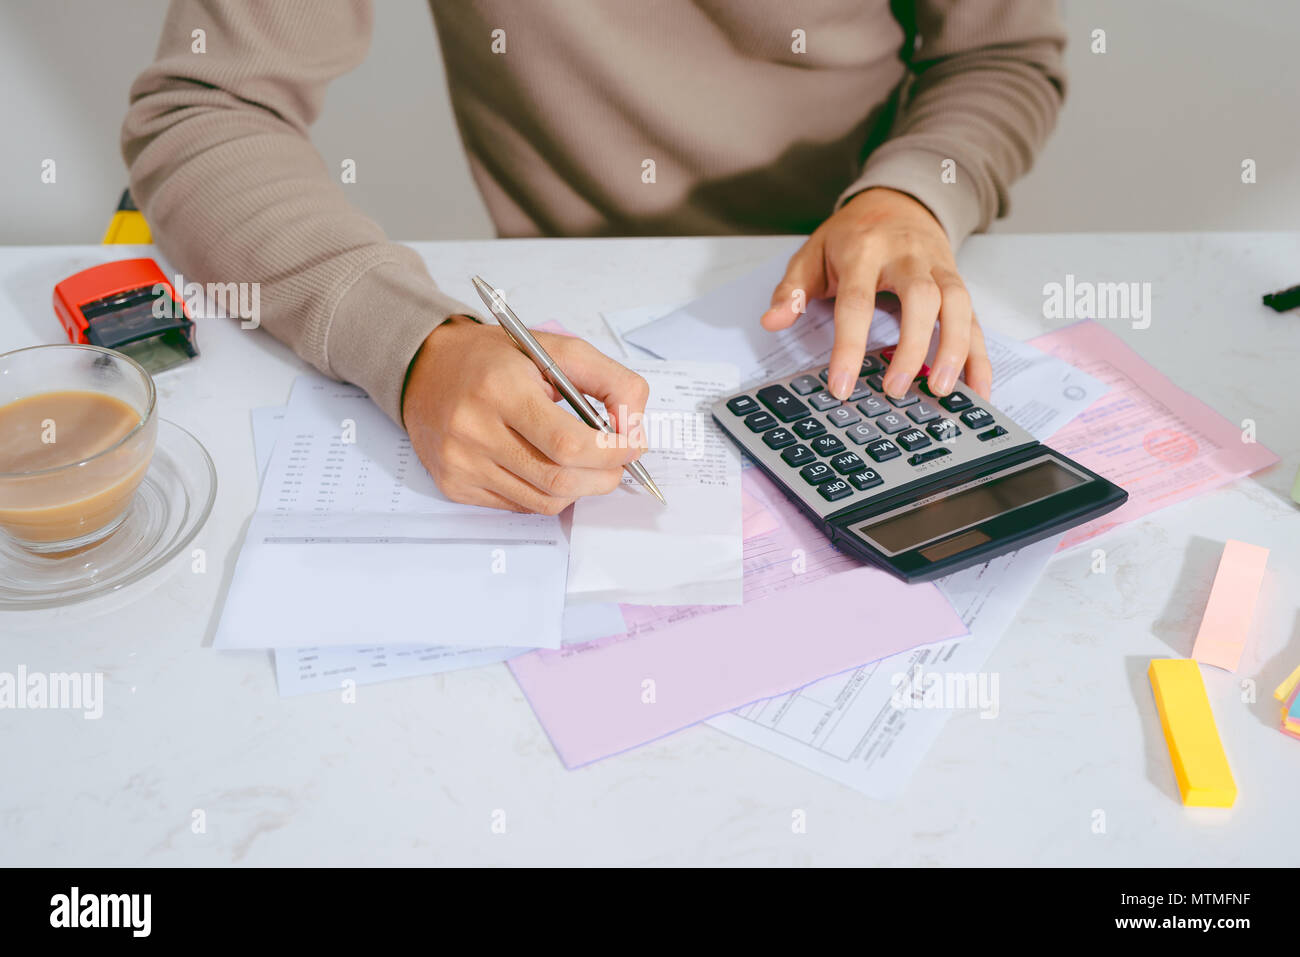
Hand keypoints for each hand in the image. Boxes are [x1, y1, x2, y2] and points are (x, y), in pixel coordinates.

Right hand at [401, 317, 648, 513]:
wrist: (426, 369)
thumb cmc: (494, 359)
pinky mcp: (455, 486)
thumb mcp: (557, 349)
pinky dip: (547, 492)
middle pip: (560, 480)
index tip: (632, 446)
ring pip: (545, 501)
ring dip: (579, 487)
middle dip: (604, 476)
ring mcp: (462, 464)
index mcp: (500, 388)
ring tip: (583, 462)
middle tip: (616, 461)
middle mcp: (474, 430)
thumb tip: (635, 431)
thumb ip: (610, 382)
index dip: (612, 452)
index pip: (569, 443)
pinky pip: (520, 506)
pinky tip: (545, 465)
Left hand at [759, 187, 991, 400]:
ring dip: (955, 349)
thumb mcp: (813, 253)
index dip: (848, 346)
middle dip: (912, 347)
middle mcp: (908, 257)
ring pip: (958, 305)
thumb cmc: (852, 235)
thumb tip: (772, 321)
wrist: (898, 202)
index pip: (856, 302)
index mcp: (865, 251)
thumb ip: (792, 289)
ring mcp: (939, 269)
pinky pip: (976, 319)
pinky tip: (979, 388)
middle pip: (921, 299)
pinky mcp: (959, 283)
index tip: (840, 385)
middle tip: (896, 389)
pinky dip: (980, 356)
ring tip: (942, 390)